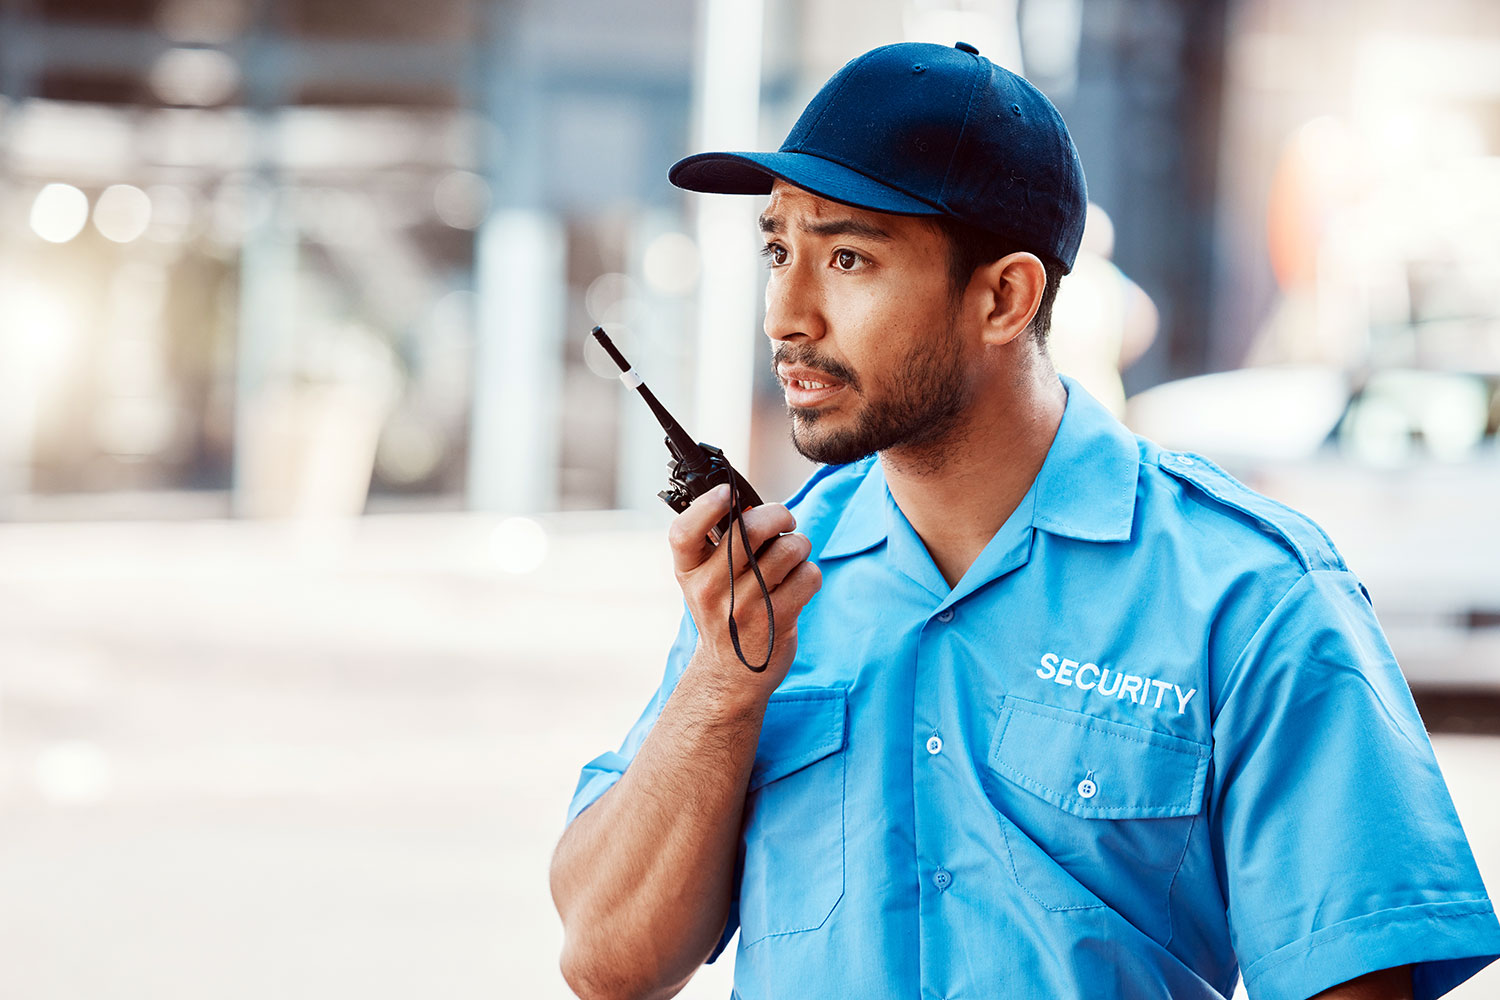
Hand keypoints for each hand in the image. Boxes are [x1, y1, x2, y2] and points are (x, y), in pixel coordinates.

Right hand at [668, 484, 821, 695]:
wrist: (731, 674)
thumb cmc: (723, 611)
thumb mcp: (704, 579)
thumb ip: (718, 543)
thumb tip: (751, 504)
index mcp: (688, 572)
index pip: (683, 532)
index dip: (705, 506)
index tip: (726, 491)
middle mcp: (710, 589)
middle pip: (751, 529)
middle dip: (778, 515)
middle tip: (785, 522)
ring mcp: (743, 607)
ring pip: (789, 549)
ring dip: (799, 546)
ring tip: (791, 559)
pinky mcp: (776, 621)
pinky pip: (808, 575)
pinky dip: (810, 573)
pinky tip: (797, 584)